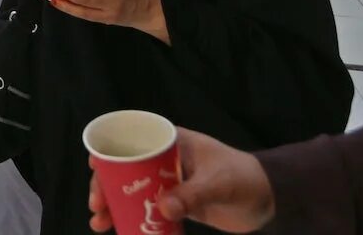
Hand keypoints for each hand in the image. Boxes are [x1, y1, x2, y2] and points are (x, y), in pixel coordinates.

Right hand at [89, 128, 275, 231]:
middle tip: (97, 204)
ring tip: (100, 222)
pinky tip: (121, 230)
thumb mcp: (218, 184)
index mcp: (172, 142)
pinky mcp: (176, 204)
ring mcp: (169, 183)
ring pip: (132, 191)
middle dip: (107, 185)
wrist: (267, 200)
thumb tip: (162, 209)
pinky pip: (147, 209)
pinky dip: (132, 218)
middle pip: (126, 168)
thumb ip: (192, 195)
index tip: (95, 165)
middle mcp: (165, 160)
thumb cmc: (243, 178)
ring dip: (114, 204)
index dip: (110, 149)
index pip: (134, 138)